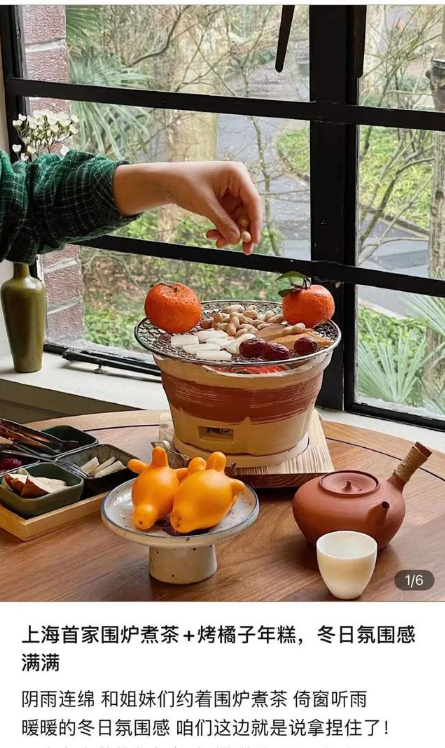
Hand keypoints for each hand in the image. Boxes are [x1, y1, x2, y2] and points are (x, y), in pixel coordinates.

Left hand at [114, 160, 261, 254]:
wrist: (168, 182)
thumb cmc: (185, 184)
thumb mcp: (205, 205)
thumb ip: (222, 222)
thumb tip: (237, 240)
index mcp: (237, 174)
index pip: (253, 201)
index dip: (256, 222)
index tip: (254, 241)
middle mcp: (238, 183)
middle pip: (248, 212)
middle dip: (242, 232)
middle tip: (243, 251)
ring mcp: (232, 194)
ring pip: (239, 220)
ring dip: (230, 233)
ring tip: (217, 243)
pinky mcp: (225, 203)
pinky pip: (229, 220)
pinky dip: (223, 229)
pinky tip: (211, 235)